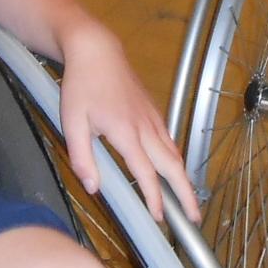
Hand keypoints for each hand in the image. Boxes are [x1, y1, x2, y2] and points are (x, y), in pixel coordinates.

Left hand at [58, 22, 198, 223]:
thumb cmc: (82, 85)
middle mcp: (145, 127)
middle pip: (172, 166)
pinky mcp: (152, 110)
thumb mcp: (72, 122)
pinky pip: (169, 139)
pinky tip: (174, 167)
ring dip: (184, 178)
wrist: (96, 50)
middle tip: (195, 217)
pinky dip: (176, 158)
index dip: (154, 198)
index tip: (159, 217)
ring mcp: (152, 118)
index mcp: (126, 133)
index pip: (145, 173)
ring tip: (190, 198)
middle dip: (186, 193)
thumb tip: (94, 188)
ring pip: (174, 152)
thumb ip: (82, 157)